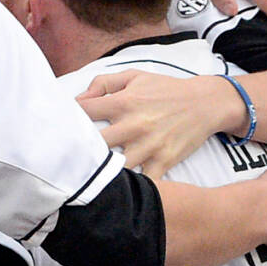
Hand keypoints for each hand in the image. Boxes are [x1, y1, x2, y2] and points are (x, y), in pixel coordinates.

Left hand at [77, 71, 241, 175]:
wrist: (206, 103)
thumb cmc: (166, 90)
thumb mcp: (134, 76)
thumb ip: (102, 83)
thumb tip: (78, 98)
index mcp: (123, 102)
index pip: (82, 112)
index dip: (66, 120)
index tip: (60, 128)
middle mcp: (134, 125)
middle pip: (94, 144)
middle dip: (78, 151)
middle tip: (67, 158)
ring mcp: (150, 146)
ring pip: (116, 168)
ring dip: (103, 173)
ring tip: (89, 177)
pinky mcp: (164, 161)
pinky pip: (144, 181)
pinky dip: (132, 187)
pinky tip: (119, 189)